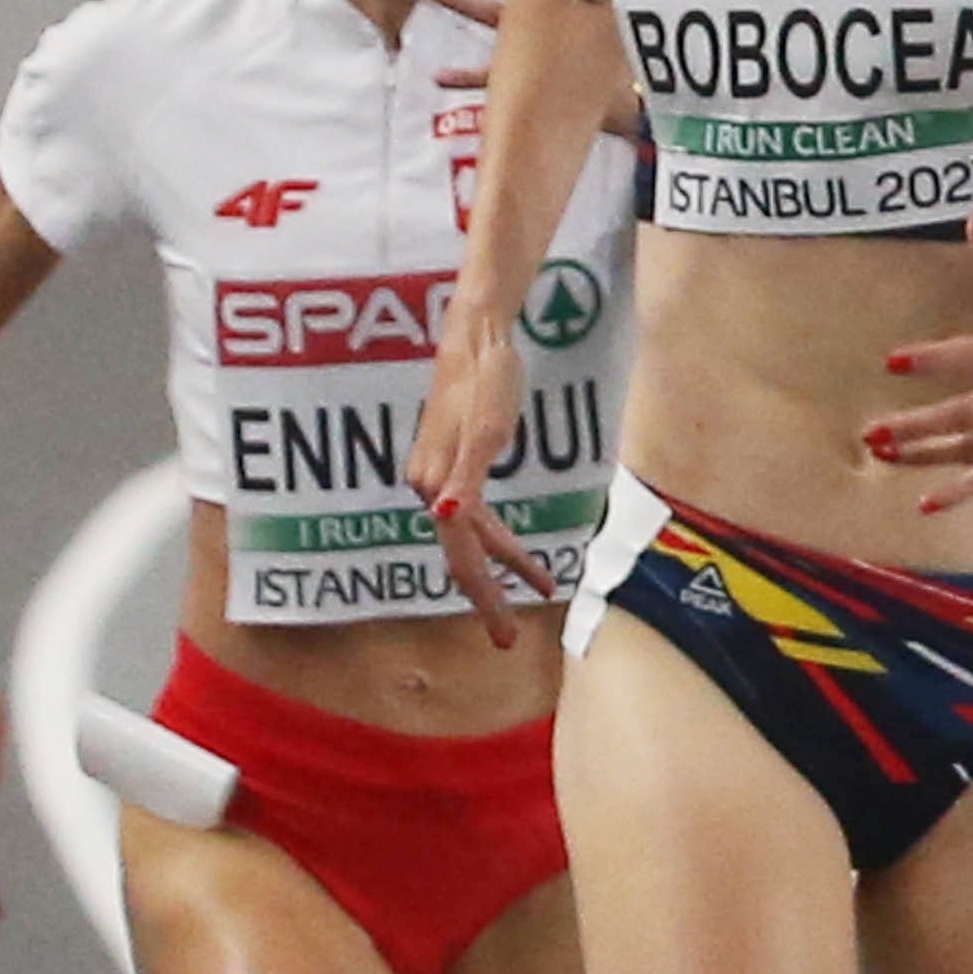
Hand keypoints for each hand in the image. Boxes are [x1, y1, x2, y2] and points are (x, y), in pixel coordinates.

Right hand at [401, 324, 549, 638]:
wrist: (478, 334)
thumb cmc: (487, 376)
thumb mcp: (486, 429)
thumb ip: (466, 478)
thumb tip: (443, 515)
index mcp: (438, 485)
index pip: (462, 558)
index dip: (484, 598)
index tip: (504, 638)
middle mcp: (431, 485)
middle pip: (462, 555)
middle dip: (488, 596)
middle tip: (507, 639)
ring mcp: (439, 475)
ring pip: (472, 537)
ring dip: (505, 564)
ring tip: (541, 588)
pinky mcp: (452, 463)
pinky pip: (476, 516)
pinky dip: (501, 539)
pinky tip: (519, 554)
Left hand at [866, 220, 972, 513]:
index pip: (964, 356)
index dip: (927, 359)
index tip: (890, 362)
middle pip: (959, 415)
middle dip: (915, 426)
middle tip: (872, 431)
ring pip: (966, 450)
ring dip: (922, 456)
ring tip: (880, 453)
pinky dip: (959, 495)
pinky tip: (924, 504)